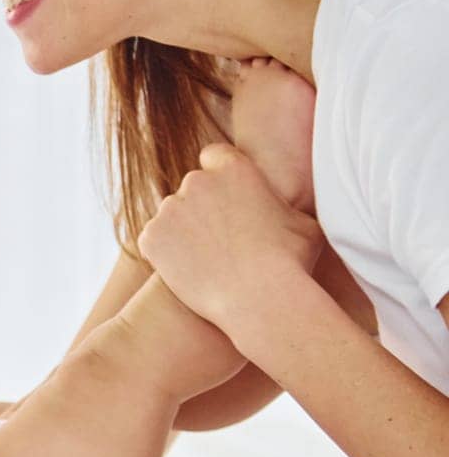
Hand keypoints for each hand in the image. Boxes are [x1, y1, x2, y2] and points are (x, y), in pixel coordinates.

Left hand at [137, 143, 324, 337]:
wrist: (259, 299)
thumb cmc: (291, 262)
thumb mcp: (304, 222)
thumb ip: (286, 203)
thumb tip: (291, 203)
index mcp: (233, 168)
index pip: (214, 157)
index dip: (219, 178)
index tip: (225, 198)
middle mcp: (196, 182)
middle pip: (192, 188)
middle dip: (202, 207)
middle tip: (219, 238)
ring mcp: (169, 209)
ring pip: (172, 215)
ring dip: (183, 231)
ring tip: (208, 260)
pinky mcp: (151, 237)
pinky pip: (154, 240)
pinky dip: (165, 254)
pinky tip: (188, 271)